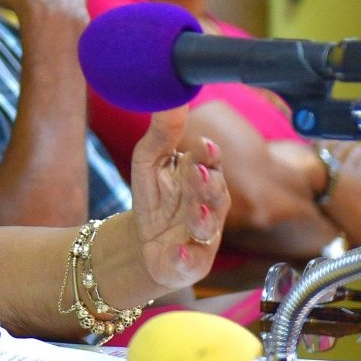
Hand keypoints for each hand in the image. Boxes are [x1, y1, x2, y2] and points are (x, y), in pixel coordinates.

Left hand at [128, 108, 227, 293]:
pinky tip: (178, 251)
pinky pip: (192, 262)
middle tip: (199, 172)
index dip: (210, 156)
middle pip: (216, 194)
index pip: (211, 164)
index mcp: (201, 179)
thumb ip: (162, 134)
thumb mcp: (149, 162)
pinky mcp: (191, 263)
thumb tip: (171, 97)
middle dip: (209, 184)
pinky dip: (186, 257)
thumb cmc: (154, 198)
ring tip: (195, 209)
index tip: (203, 145)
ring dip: (203, 217)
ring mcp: (202, 236)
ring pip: (209, 227)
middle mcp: (209, 207)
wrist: (143, 246)